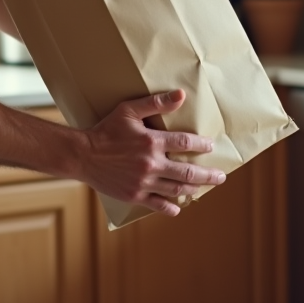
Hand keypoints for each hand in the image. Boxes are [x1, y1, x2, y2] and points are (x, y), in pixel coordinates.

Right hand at [81, 89, 224, 216]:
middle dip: (207, 175)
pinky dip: (170, 207)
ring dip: (193, 189)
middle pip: (187, 172)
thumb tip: (181, 95)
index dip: (201, 145)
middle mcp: (151, 164)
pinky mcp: (134, 196)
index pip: (185, 144)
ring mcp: (143, 183)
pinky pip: (157, 205)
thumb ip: (155, 103)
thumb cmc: (106, 130)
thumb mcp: (128, 111)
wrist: (83, 155)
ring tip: (204, 188)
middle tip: (220, 177)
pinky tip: (178, 207)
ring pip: (176, 189)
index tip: (210, 146)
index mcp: (151, 142)